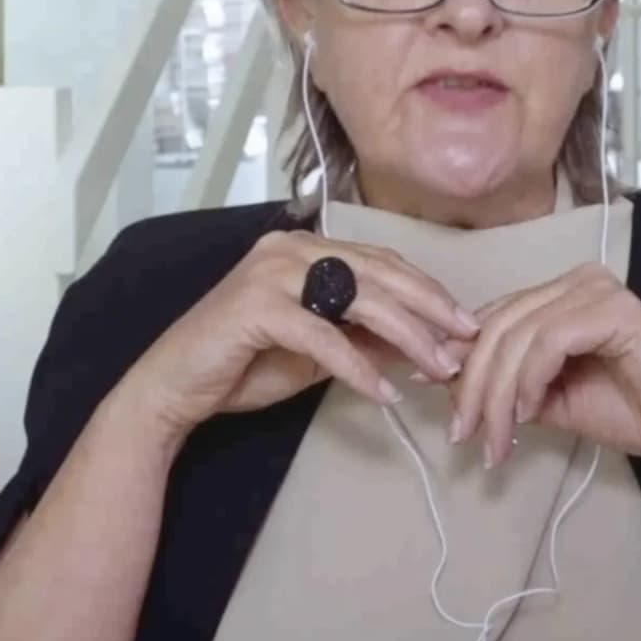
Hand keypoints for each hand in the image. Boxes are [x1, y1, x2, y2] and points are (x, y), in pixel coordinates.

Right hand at [117, 231, 480, 445]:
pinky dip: (357, 366)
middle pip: (378, 274)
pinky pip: (323, 336)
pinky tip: (383, 392)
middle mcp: (290, 248)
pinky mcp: (256, 307)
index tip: (464, 321)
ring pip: (359, 299)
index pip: (380, 262)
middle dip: (429, 309)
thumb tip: (424, 344)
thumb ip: (364, 337)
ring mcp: (271, 272)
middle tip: (466, 339)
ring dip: (406, 336)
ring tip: (436, 368)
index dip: (427, 290)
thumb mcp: (319, 350)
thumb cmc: (244, 365)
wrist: (174, 388)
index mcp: (305, 248)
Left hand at [445, 264, 640, 472]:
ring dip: (496, 394)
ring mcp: (596, 290)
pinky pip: (548, 342)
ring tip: (494, 441)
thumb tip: (446, 380)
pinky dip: (528, 381)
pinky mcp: (612, 310)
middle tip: (464, 436)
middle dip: (474, 386)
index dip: (463, 364)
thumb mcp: (553, 400)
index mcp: (562, 295)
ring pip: (517, 336)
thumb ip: (509, 385)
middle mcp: (576, 281)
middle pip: (498, 326)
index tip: (446, 411)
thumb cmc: (635, 411)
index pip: (495, 319)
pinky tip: (526, 416)